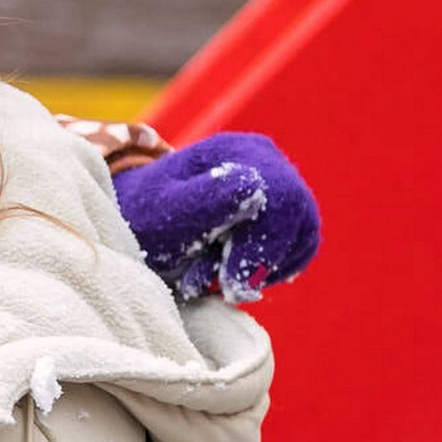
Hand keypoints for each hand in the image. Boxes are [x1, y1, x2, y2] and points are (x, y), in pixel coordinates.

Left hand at [112, 131, 319, 301]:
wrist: (140, 225)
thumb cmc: (146, 218)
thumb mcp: (164, 212)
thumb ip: (204, 200)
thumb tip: (255, 186)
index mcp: (237, 150)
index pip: (279, 195)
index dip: (261, 246)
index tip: (229, 283)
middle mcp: (266, 160)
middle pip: (295, 216)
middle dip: (259, 262)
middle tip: (224, 291)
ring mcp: (280, 184)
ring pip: (301, 235)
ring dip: (262, 269)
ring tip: (215, 280)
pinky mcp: (285, 213)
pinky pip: (299, 247)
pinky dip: (270, 269)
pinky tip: (234, 276)